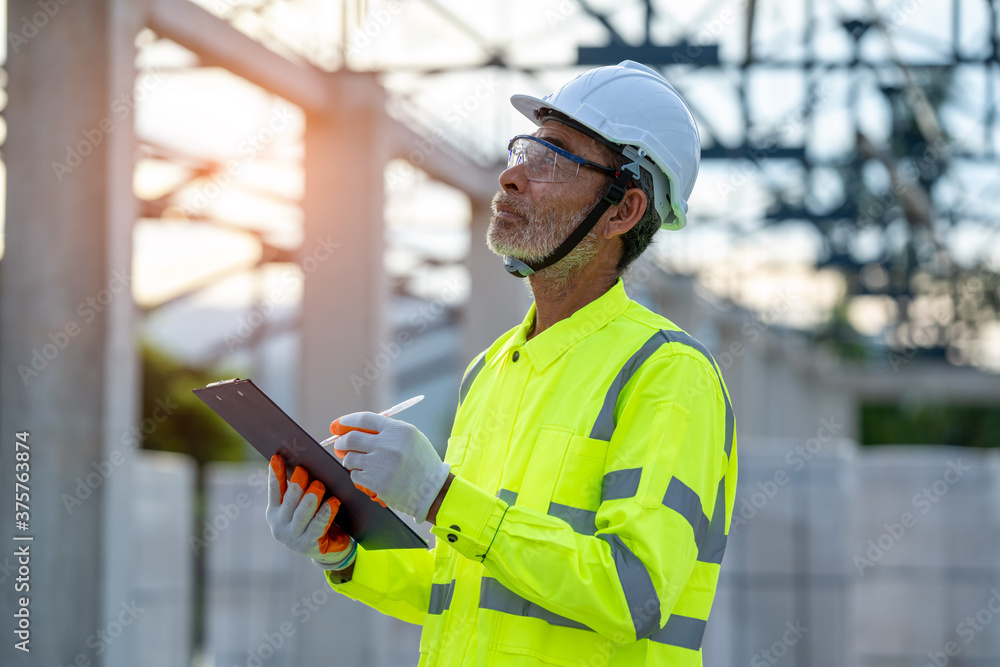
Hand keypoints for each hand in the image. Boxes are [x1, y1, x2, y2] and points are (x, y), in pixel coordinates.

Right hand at [266, 455, 355, 570]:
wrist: (328, 548)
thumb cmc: (314, 518)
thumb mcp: (302, 504)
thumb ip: (299, 489)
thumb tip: (304, 462)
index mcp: (274, 511)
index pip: (274, 489)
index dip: (276, 473)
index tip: (277, 457)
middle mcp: (279, 525)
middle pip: (288, 500)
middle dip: (297, 485)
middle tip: (305, 470)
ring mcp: (293, 537)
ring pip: (301, 514)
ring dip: (310, 498)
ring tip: (319, 485)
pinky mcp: (309, 546)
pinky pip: (318, 526)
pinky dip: (326, 513)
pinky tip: (333, 502)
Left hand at [333, 412, 449, 522]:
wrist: (432, 490)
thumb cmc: (421, 462)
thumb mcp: (411, 438)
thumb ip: (387, 430)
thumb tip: (356, 428)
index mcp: (398, 430)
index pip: (364, 419)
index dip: (347, 421)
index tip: (338, 424)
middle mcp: (388, 445)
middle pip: (351, 438)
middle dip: (341, 442)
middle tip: (340, 445)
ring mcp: (380, 465)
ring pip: (350, 458)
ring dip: (350, 460)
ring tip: (359, 463)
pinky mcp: (375, 482)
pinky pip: (355, 475)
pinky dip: (358, 475)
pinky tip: (368, 476)